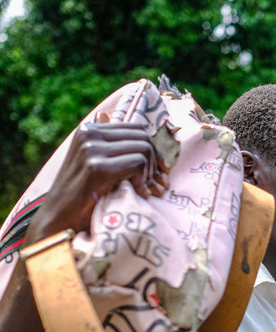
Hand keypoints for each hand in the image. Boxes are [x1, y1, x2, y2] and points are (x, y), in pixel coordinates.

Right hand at [25, 120, 169, 242]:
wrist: (58, 218)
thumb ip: (105, 143)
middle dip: (156, 162)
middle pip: (143, 138)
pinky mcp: (97, 167)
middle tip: (160, 183)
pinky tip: (140, 194)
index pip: (137, 129)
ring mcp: (92, 148)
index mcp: (89, 129)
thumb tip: (106, 113)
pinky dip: (144, 180)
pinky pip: (137, 163)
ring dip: (151, 173)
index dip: (154, 149)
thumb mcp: (92, 162)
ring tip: (149, 190)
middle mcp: (89, 133)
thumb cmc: (80, 194)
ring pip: (143, 150)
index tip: (162, 169)